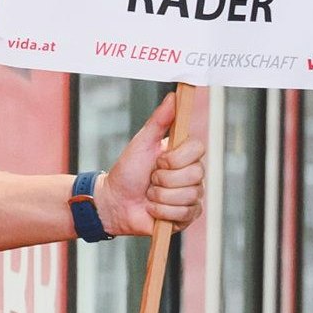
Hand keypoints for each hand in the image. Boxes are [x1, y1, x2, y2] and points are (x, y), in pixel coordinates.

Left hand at [99, 93, 205, 234]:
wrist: (114, 202)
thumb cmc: (127, 171)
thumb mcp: (141, 142)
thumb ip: (159, 120)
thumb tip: (174, 96)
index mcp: (184, 155)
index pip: (198, 150)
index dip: (177, 157)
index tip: (159, 160)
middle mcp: (193, 175)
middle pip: (195, 174)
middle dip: (164, 179)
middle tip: (150, 179)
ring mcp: (192, 196)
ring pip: (188, 195)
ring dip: (160, 196)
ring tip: (149, 195)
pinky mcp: (187, 216)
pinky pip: (183, 213)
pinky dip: (162, 211)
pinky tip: (153, 209)